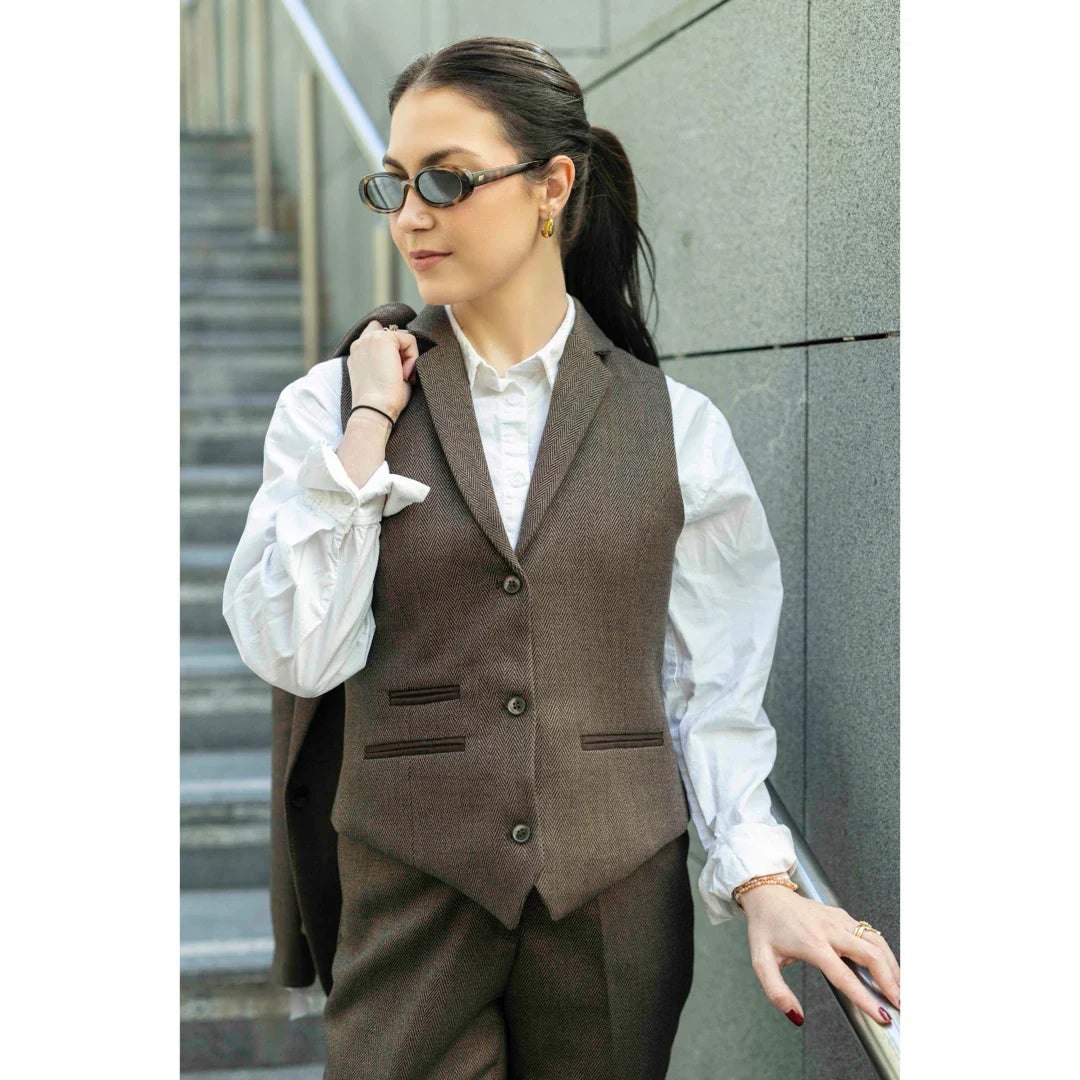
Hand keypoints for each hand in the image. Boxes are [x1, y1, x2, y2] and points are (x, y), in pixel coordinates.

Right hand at [347, 318, 419, 423]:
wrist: (375, 410)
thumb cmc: (381, 402)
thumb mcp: (382, 376)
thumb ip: (387, 359)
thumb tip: (404, 352)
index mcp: (357, 353)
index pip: (376, 333)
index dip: (392, 347)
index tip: (395, 369)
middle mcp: (360, 342)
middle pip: (392, 334)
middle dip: (401, 352)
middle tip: (399, 376)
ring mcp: (371, 338)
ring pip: (402, 337)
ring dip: (407, 357)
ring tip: (401, 376)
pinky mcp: (384, 338)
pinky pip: (410, 340)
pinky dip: (412, 357)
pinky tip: (403, 374)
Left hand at [739, 884, 900, 1026]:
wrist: (766, 894)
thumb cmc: (765, 927)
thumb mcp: (761, 961)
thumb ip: (776, 992)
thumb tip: (796, 1016)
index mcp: (812, 943)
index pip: (845, 976)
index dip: (865, 998)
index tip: (881, 1015)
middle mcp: (830, 929)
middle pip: (871, 955)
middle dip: (890, 982)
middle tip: (901, 1005)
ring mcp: (839, 920)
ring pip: (876, 942)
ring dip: (892, 967)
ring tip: (901, 990)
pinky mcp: (843, 915)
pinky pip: (870, 934)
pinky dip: (885, 953)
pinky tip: (889, 969)